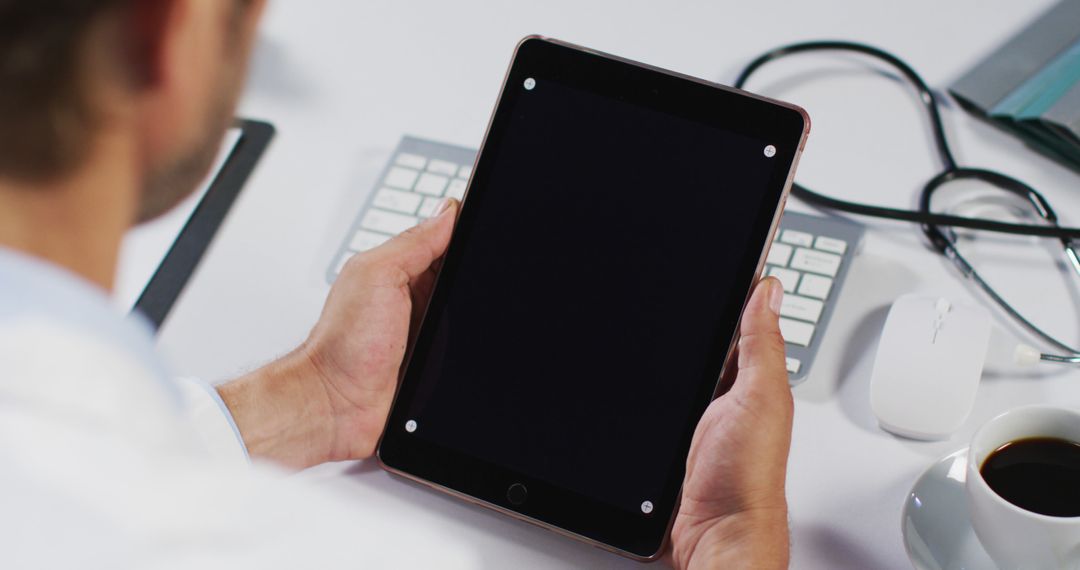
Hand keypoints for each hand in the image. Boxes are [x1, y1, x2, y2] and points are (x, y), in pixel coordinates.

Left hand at [219, 199, 457, 467]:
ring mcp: (429, 329)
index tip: (486, 227)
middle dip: (474, 277)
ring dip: (473, 318)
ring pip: (470, 312)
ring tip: (452, 326)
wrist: (336, 405)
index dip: (468, 231)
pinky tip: (464, 348)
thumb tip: (448, 212)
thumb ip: (413, 243)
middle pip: (465, 274)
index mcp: (401, 269)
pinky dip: (471, 348)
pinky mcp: (438, 360)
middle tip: (462, 291)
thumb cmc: (343, 344)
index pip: (446, 238)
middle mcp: (416, 297)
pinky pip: (468, 347)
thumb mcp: (377, 275)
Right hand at [670, 277, 793, 568]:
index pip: (746, 321)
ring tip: (666, 312)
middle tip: (691, 274)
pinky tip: (650, 375)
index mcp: (754, 378)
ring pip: (688, 367)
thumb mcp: (758, 399)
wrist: (716, 532)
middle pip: (713, 339)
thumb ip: (761, 346)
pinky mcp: (679, 435)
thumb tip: (768, 290)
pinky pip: (671, 396)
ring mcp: (705, 414)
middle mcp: (733, 394)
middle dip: (700, 311)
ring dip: (675, 349)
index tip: (728, 254)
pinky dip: (660, 383)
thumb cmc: (744, 478)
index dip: (737, 288)